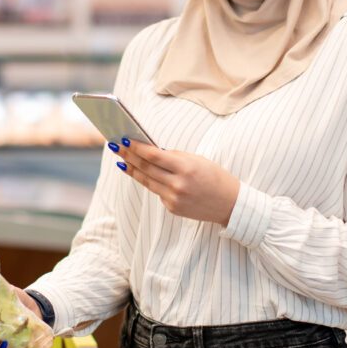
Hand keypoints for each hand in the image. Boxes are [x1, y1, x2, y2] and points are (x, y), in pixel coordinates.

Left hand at [112, 139, 239, 225]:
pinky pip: (157, 191)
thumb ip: (174, 157)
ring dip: (132, 169)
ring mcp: (174, 198)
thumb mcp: (197, 160)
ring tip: (122, 160)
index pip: (153, 156)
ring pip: (147, 181)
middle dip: (129, 156)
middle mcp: (178, 184)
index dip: (136, 147)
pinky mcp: (172, 208)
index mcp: (186, 168)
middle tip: (116, 147)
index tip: (124, 139)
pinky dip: (150, 181)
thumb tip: (151, 151)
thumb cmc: (214, 177)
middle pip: (146, 168)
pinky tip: (140, 173)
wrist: (230, 204)